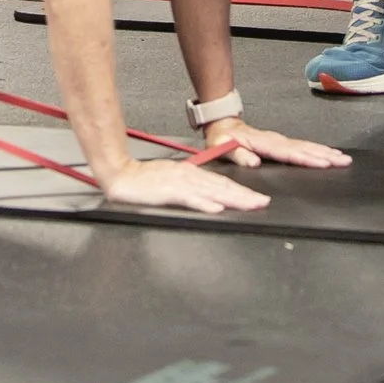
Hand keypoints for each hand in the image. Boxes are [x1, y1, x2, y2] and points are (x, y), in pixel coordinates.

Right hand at [99, 156, 269, 214]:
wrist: (120, 174)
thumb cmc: (143, 180)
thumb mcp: (171, 181)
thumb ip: (191, 189)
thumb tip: (211, 200)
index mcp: (191, 174)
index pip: (222, 184)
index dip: (242, 192)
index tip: (259, 199)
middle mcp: (189, 176)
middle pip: (222, 187)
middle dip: (245, 196)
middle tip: (263, 203)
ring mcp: (179, 183)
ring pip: (212, 192)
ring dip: (232, 199)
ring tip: (250, 205)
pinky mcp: (168, 192)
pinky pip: (190, 198)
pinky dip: (204, 204)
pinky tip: (216, 208)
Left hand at [199, 117, 350, 171]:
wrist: (222, 123)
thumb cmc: (221, 138)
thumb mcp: (221, 147)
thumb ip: (237, 155)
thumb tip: (252, 162)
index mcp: (261, 143)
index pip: (288, 153)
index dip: (306, 158)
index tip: (323, 162)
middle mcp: (273, 140)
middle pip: (303, 148)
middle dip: (324, 155)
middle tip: (343, 161)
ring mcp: (279, 140)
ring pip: (306, 146)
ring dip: (324, 152)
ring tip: (341, 158)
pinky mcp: (281, 142)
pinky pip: (302, 145)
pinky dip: (317, 149)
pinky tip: (327, 153)